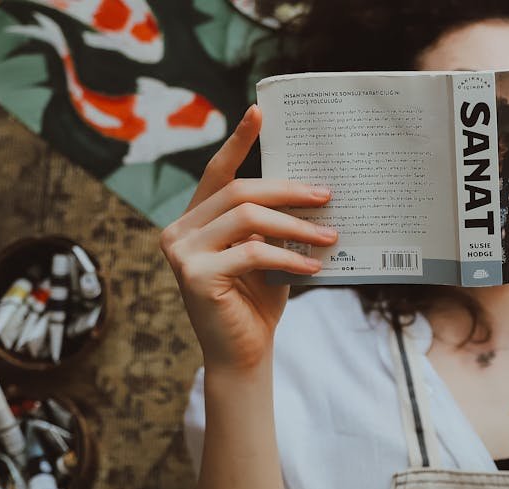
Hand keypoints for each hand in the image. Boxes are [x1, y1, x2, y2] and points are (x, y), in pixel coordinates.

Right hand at [160, 106, 337, 371]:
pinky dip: (288, 257)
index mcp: (194, 221)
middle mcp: (179, 231)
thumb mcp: (267, 256)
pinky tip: (313, 267)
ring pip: (247, 217)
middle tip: (326, 195)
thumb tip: (312, 191)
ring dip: (294, 225)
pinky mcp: (194, 275)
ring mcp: (181, 252)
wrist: (243, 356)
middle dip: (288, 190)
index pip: (217, 173)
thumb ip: (273, 225)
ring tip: (329, 236)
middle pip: (240, 192)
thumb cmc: (257, 305)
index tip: (260, 112)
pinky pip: (252, 252)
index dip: (238, 141)